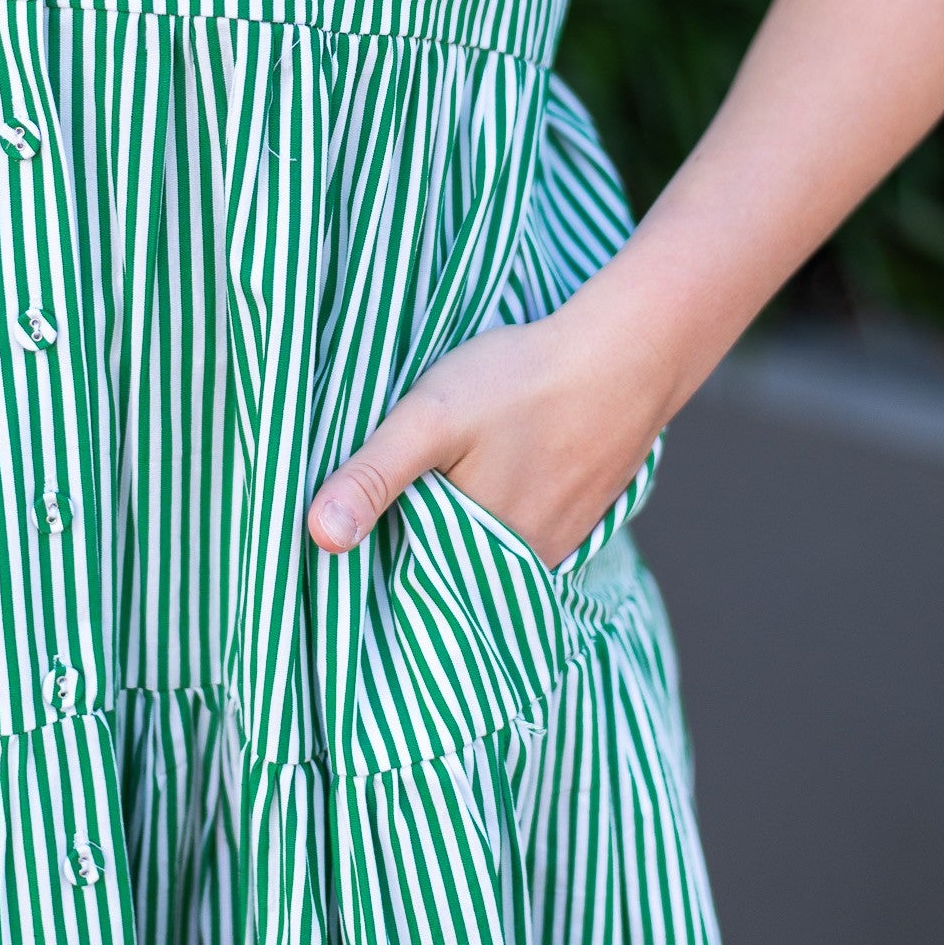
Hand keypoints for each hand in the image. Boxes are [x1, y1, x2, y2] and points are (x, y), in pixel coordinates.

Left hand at [306, 312, 663, 567]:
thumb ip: (374, 475)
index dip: (373, 566)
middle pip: (446, 573)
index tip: (341, 548)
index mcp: (479, 558)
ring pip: (483, 551)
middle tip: (387, 504)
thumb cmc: (523, 381)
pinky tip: (488, 474)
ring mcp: (556, 545)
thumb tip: (317, 538)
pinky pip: (519, 533)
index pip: (406, 590)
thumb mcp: (430, 417)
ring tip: (434, 486)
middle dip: (412, 550)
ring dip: (455, 531)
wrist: (625, 354)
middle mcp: (523, 568)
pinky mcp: (578, 518)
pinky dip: (496, 513)